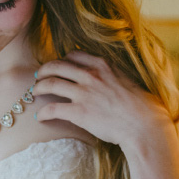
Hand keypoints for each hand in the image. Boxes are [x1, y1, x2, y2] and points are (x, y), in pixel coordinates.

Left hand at [33, 50, 171, 149]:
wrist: (144, 124)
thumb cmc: (142, 106)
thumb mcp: (128, 80)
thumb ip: (114, 75)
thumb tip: (113, 80)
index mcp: (103, 65)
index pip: (74, 55)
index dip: (63, 60)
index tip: (58, 66)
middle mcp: (90, 75)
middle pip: (57, 66)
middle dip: (44, 70)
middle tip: (39, 76)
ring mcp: (83, 93)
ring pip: (50, 83)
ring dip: (39, 87)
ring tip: (35, 93)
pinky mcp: (79, 112)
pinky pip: (52, 109)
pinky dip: (43, 112)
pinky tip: (40, 117)